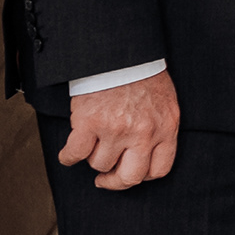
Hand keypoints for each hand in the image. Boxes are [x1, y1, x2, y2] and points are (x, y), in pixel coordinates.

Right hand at [59, 70, 181, 191]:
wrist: (120, 53)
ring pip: (100, 164)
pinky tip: (69, 154)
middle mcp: (143, 133)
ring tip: (93, 145)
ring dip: (93, 158)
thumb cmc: (142, 75)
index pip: (159, 170)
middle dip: (114, 182)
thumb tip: (147, 155)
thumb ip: (161, 129)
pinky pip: (75, 154)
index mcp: (166, 128)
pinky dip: (68, 157)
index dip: (141, 177)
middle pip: (129, 177)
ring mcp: (116, 130)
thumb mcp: (165, 103)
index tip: (129, 174)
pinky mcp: (89, 123)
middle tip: (105, 179)